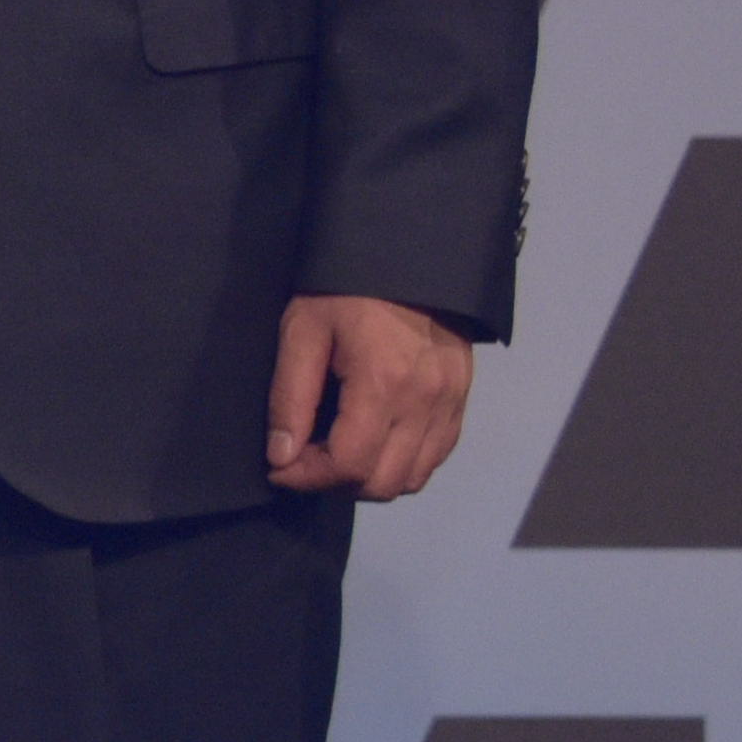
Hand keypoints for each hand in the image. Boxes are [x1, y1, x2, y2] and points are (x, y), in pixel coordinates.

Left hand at [268, 294, 474, 499]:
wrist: (408, 258)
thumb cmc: (344, 290)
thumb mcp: (302, 331)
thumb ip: (291, 397)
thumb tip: (281, 455)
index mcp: (383, 384)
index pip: (349, 464)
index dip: (307, 478)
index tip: (278, 469)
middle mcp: (425, 403)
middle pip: (384, 482)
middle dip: (336, 483)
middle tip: (305, 460)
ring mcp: (451, 404)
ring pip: (414, 477)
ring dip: (371, 479)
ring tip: (338, 453)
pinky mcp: (462, 400)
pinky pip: (436, 456)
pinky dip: (403, 464)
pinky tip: (375, 444)